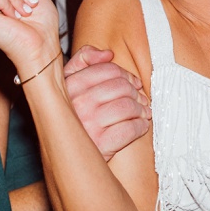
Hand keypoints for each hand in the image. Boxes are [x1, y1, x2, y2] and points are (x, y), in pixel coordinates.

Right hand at [63, 46, 149, 160]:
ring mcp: (88, 124)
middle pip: (121, 87)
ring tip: (143, 113)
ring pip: (127, 107)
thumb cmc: (72, 117)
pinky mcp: (100, 145)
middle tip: (141, 100)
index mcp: (69, 86)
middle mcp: (76, 103)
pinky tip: (140, 126)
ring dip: (141, 110)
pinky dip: (141, 127)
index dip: (126, 75)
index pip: (108, 70)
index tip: (133, 83)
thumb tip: (108, 54)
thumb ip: (83, 61)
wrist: (67, 156)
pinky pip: (130, 129)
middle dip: (136, 93)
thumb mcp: (68, 85)